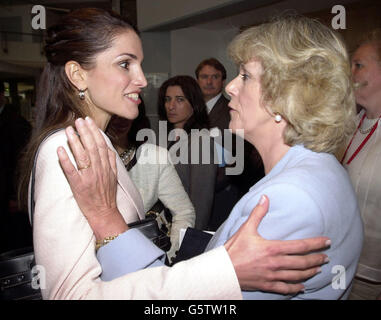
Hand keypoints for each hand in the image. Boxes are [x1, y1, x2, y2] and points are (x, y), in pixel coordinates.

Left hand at [57, 117, 127, 239]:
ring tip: (69, 130)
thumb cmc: (107, 195)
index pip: (101, 145)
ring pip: (82, 156)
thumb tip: (108, 148)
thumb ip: (111, 161)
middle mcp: (98, 170)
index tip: (88, 121)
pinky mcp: (78, 185)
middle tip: (78, 120)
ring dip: (75, 142)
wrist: (104, 212)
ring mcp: (88, 177)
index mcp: (106, 166)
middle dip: (85, 132)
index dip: (94, 132)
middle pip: (91, 147)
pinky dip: (65, 160)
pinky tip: (60, 150)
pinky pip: (71, 171)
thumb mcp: (114, 176)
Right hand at [224, 195, 329, 293]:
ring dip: (310, 272)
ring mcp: (272, 276)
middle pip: (302, 262)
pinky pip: (285, 289)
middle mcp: (275, 264)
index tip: (326, 242)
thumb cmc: (233, 250)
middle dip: (317, 259)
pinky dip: (295, 288)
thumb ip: (258, 213)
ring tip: (318, 269)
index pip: (300, 246)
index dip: (315, 244)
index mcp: (272, 249)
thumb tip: (265, 198)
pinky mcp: (267, 285)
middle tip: (326, 257)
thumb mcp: (246, 229)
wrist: (222, 271)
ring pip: (297, 276)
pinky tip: (302, 287)